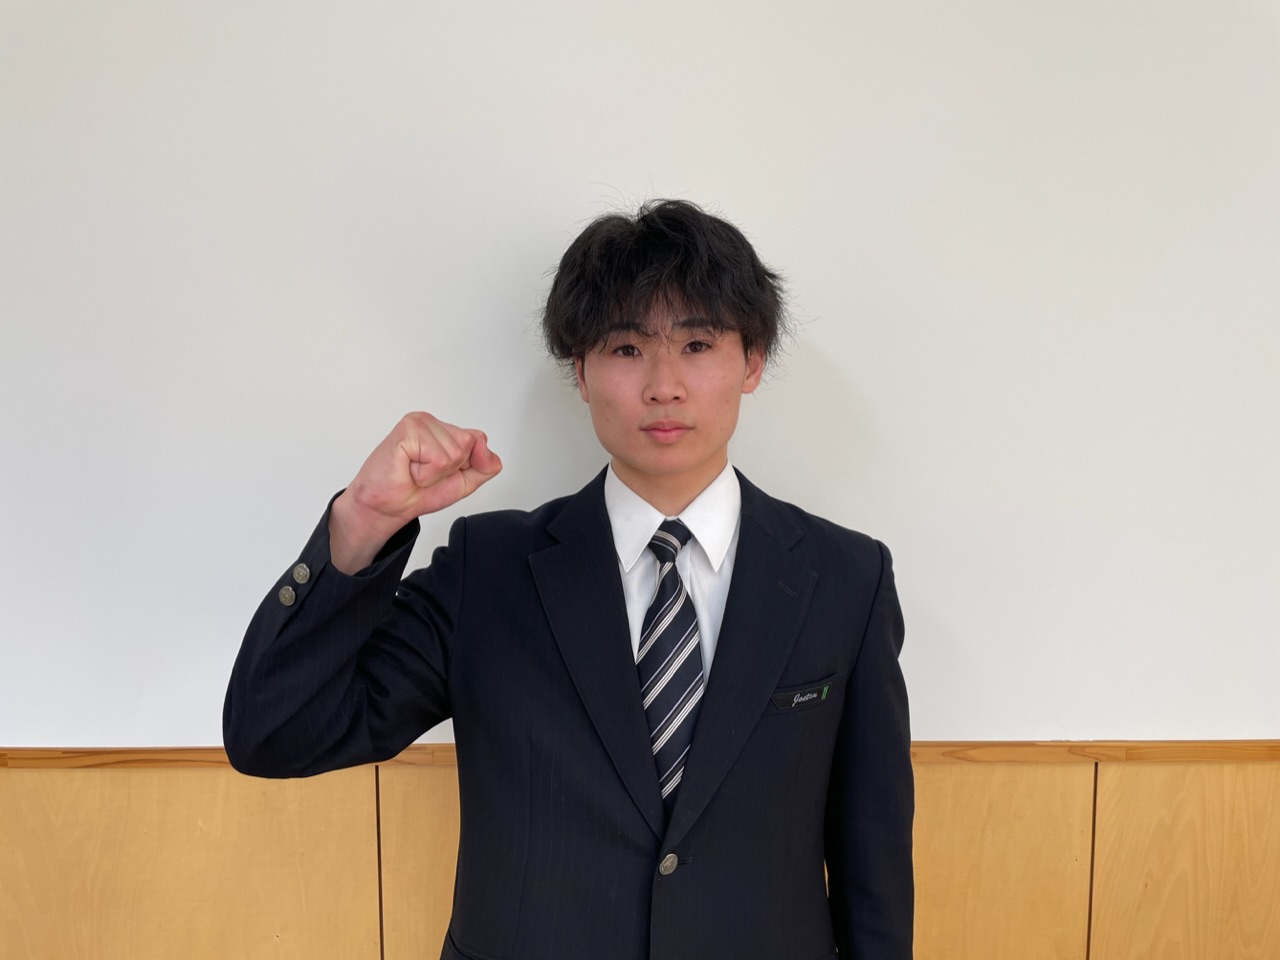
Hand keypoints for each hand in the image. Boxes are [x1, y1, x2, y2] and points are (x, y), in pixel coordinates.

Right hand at [328, 412, 501, 572]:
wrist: (386, 508)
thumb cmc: (416, 492)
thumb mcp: (463, 482)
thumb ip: (484, 465)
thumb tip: (484, 445)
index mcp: (444, 429)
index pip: (478, 441)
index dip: (463, 466)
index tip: (438, 473)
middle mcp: (431, 422)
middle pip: (468, 445)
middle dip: (449, 470)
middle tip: (424, 474)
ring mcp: (419, 422)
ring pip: (455, 452)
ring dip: (435, 473)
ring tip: (415, 472)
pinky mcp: (408, 430)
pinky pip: (438, 458)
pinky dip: (425, 473)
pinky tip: (408, 469)